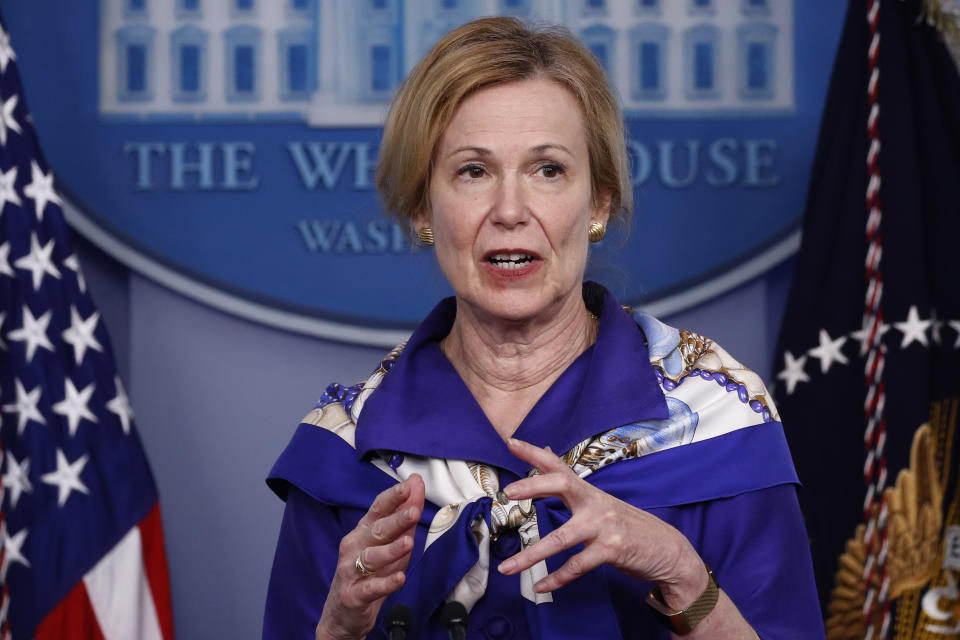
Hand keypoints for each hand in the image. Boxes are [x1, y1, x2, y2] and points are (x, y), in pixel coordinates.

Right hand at [316, 474, 424, 639]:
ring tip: (408, 543)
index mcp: (363, 531)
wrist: (342, 614)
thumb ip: (403, 518)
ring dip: (391, 549)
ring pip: (371, 557)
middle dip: (396, 519)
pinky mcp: (353, 595)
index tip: (408, 486)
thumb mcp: (388, 544)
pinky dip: (385, 583)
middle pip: (376, 530)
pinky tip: (399, 578)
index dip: (392, 497)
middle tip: (414, 511)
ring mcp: (350, 571)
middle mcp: (354, 547)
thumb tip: (416, 488)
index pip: (377, 509)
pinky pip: (370, 588)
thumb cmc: (367, 574)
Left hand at [497, 439, 705, 602]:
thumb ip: (573, 486)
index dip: (535, 453)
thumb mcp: (601, 504)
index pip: (558, 466)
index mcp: (589, 492)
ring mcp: (604, 526)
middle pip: (562, 484)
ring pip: (561, 538)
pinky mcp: (612, 550)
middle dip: (534, 486)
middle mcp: (595, 503)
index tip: (512, 442)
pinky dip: (556, 578)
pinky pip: (577, 566)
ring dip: (531, 556)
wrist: (669, 551)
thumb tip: (548, 453)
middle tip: (509, 492)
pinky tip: (540, 587)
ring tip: (506, 568)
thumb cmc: (629, 527)